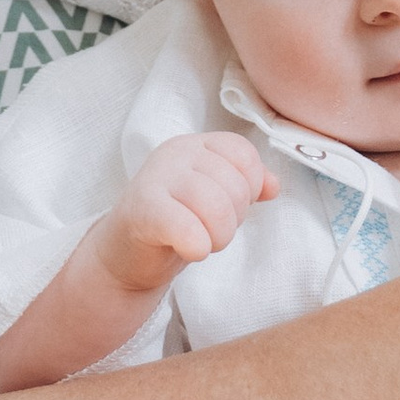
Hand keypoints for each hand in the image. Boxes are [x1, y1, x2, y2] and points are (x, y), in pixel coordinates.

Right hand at [92, 133, 275, 290]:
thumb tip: (274, 185)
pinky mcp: (143, 210)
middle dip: (233, 220)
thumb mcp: (215, 198)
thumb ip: (246, 185)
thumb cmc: (175, 222)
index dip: (249, 187)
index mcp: (196, 145)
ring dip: (218, 237)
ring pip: (217, 208)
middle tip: (210, 231)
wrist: (126, 254)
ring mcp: (157, 178)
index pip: (244, 155)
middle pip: (235, 185)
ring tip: (201, 242)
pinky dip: (197, 245)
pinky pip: (186, 227)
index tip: (229, 206)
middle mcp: (176, 153)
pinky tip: (192, 251)